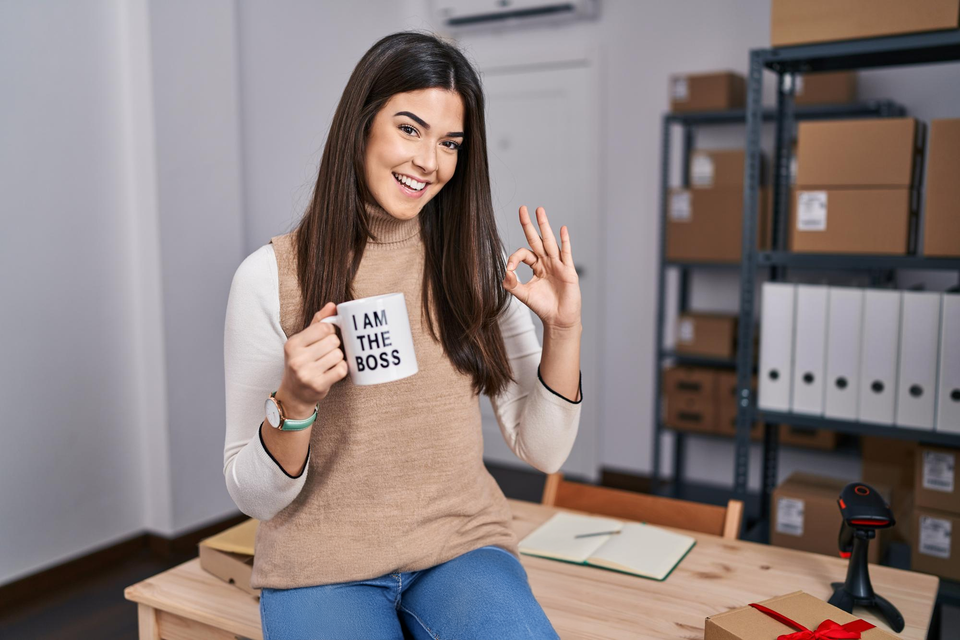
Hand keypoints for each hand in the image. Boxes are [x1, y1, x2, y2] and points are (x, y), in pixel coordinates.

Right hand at [277, 302, 348, 412]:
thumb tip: (333, 305)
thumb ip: (318, 322)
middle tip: (327, 352)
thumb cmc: (301, 363)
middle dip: (335, 345)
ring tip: (328, 362)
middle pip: (333, 341)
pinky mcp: (318, 385)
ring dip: (338, 358)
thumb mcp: (303, 342)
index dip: (330, 331)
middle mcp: (297, 358)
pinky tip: (333, 371)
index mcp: (292, 344)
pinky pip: (341, 369)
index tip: (326, 337)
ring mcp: (307, 373)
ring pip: (338, 355)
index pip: (324, 327)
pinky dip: (341, 369)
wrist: (294, 394)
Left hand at [502, 205, 581, 331]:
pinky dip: (565, 241)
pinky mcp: (568, 270)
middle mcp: (547, 262)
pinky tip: (562, 229)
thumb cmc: (543, 307)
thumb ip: (512, 284)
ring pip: (550, 242)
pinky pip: (566, 253)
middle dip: (529, 224)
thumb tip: (505, 271)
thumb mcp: (523, 295)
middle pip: (537, 239)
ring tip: (539, 210)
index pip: (524, 253)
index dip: (515, 258)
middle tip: (523, 208)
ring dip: (545, 226)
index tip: (510, 269)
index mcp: (536, 266)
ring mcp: (558, 265)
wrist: (559, 319)